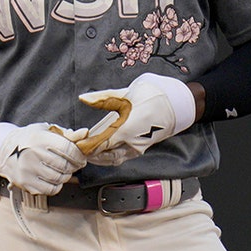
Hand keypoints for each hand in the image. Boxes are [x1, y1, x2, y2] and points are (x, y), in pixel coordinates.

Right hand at [0, 122, 87, 195]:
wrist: (3, 150)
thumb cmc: (28, 139)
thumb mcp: (46, 130)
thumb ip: (66, 134)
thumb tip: (85, 134)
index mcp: (40, 138)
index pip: (68, 149)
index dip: (79, 156)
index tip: (81, 158)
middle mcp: (32, 154)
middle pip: (65, 166)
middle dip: (74, 167)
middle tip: (74, 165)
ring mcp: (28, 170)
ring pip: (59, 179)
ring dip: (66, 176)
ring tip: (63, 171)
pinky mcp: (25, 183)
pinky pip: (50, 190)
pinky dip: (56, 185)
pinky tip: (54, 178)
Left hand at [78, 73, 196, 165]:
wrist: (179, 104)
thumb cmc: (154, 94)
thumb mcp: (127, 92)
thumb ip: (103, 98)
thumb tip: (82, 99)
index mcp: (126, 127)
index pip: (98, 143)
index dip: (84, 145)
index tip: (71, 143)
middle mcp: (131, 142)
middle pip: (102, 154)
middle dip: (86, 151)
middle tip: (72, 147)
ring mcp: (137, 147)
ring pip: (111, 158)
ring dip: (96, 156)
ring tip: (82, 150)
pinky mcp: (141, 148)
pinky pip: (120, 157)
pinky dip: (107, 156)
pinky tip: (98, 151)